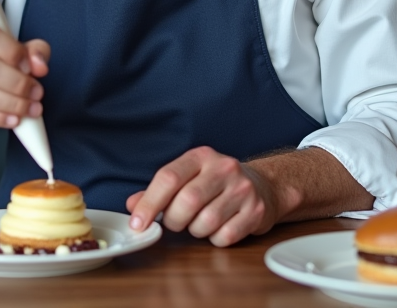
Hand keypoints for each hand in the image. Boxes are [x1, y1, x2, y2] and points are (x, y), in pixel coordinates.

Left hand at [126, 146, 278, 246]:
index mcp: (201, 156)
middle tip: (176, 222)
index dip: (149, 203)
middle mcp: (223, 168)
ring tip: (200, 222)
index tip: (138, 223)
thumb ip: (159, 191)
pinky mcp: (256, 211)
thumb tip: (133, 206)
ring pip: (206, 222)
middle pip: (187, 202)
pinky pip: (225, 236)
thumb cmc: (216, 183)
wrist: (263, 185)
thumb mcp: (188, 177)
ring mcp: (242, 189)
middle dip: (174, 220)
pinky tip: (218, 228)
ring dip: (195, 230)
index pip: (168, 178)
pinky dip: (215, 239)